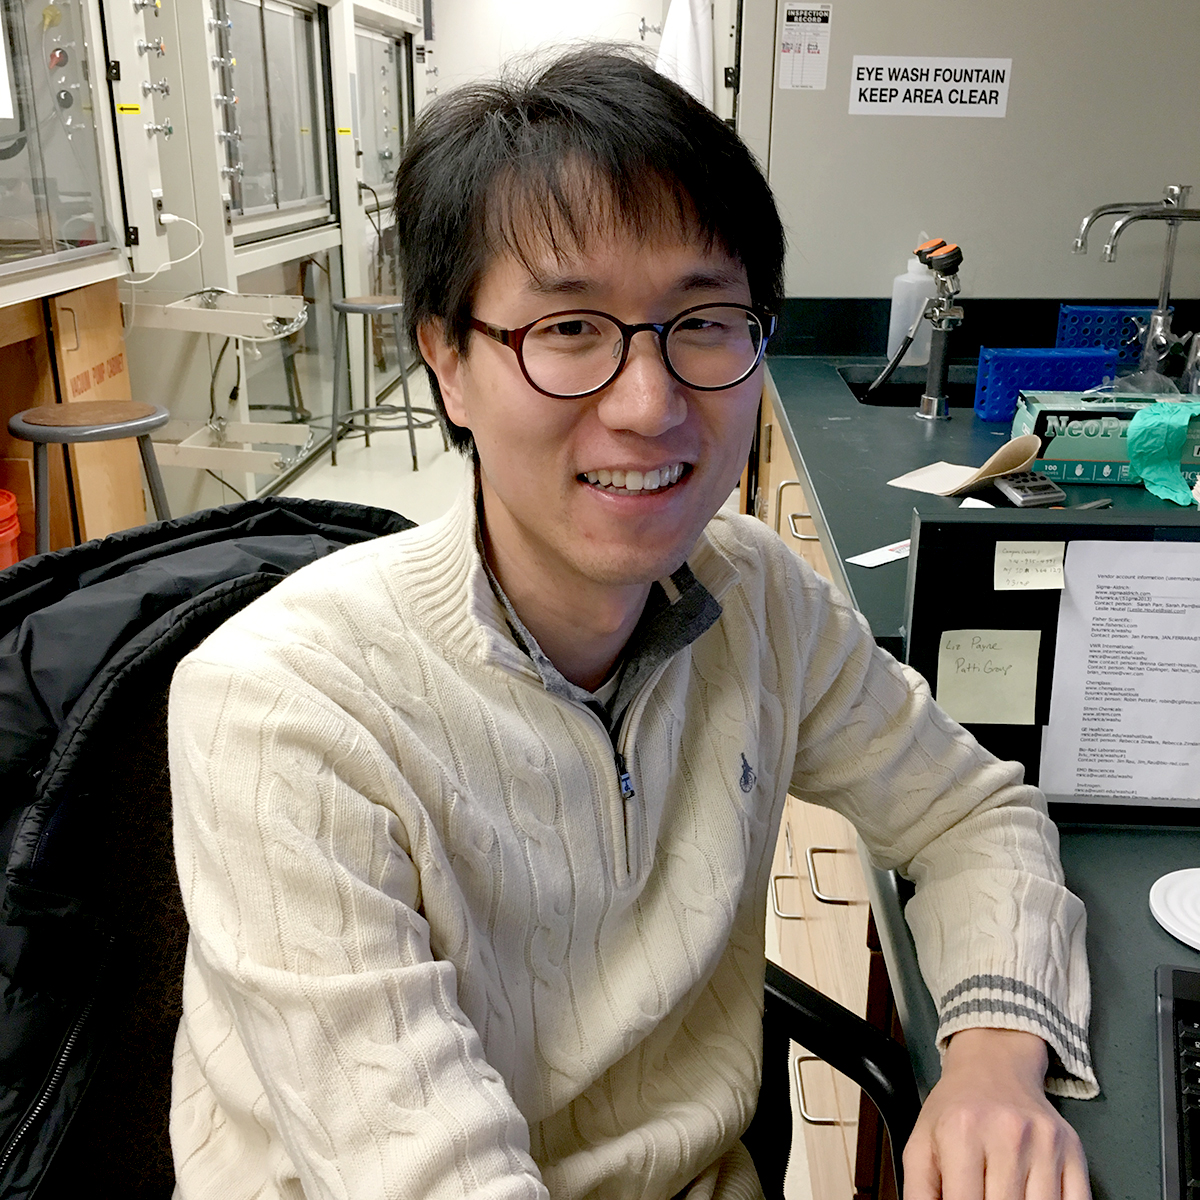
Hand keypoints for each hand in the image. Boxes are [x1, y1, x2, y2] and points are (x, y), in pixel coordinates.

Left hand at [903, 1028, 1089, 1199]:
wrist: (994, 1064)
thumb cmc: (956, 1109)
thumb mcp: (921, 1143)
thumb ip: (918, 1192)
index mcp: (961, 1133)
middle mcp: (1007, 1135)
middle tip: (983, 1197)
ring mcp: (1045, 1143)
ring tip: (1003, 1193)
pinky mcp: (1073, 1150)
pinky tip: (1032, 1196)